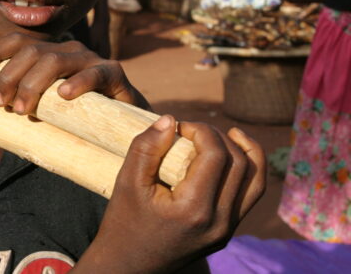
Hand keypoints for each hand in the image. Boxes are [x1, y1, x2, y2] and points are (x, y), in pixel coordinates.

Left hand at [0, 33, 148, 114]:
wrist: (122, 125)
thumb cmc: (75, 116)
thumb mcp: (43, 105)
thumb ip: (22, 98)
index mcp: (48, 53)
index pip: (17, 42)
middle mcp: (67, 50)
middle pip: (32, 51)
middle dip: (10, 76)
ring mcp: (90, 59)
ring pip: (55, 60)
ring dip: (34, 84)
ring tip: (23, 109)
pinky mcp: (114, 72)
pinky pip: (94, 73)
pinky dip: (78, 83)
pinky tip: (63, 96)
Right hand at [75, 117, 265, 273]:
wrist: (128, 266)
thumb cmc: (122, 223)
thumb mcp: (126, 182)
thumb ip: (146, 148)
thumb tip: (170, 119)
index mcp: (194, 209)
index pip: (216, 155)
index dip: (201, 130)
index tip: (179, 126)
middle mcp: (219, 222)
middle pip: (240, 163)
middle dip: (219, 136)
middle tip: (191, 130)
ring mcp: (227, 230)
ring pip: (256, 181)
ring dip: (245, 151)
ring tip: (229, 134)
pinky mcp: (227, 233)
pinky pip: (249, 196)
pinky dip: (245, 171)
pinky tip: (229, 157)